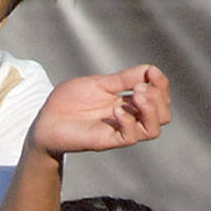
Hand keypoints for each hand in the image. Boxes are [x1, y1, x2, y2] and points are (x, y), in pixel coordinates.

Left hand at [30, 65, 170, 156]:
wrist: (46, 120)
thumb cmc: (68, 102)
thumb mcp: (100, 83)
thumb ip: (124, 78)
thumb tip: (150, 69)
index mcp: (128, 102)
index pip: (160, 97)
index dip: (161, 83)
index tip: (150, 72)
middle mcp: (128, 118)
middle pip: (164, 115)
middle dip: (159, 97)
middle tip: (138, 88)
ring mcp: (119, 130)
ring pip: (154, 129)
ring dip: (150, 109)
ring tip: (134, 95)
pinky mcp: (107, 140)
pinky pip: (131, 136)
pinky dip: (128, 120)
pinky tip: (115, 110)